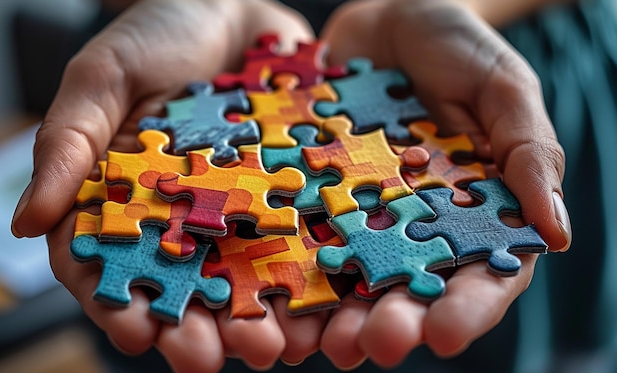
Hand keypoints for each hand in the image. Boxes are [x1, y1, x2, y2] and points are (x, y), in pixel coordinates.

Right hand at [13, 0, 322, 370]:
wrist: (235, 7)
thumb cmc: (160, 33)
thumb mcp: (104, 77)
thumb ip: (68, 143)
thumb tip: (26, 223)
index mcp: (126, 195)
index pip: (109, 262)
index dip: (116, 302)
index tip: (132, 333)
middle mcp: (182, 213)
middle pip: (181, 284)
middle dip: (190, 325)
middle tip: (205, 358)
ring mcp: (239, 207)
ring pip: (242, 275)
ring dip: (251, 317)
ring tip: (269, 348)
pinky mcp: (288, 192)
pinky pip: (299, 238)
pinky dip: (306, 274)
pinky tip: (317, 305)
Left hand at [316, 0, 569, 367]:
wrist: (386, 13)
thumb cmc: (455, 45)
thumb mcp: (503, 88)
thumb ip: (528, 153)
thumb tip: (558, 233)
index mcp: (471, 212)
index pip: (479, 274)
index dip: (465, 309)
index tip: (443, 333)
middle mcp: (413, 224)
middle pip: (407, 290)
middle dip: (391, 322)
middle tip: (371, 344)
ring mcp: (358, 212)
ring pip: (348, 276)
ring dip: (334, 314)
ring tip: (318, 342)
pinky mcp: (311, 192)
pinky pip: (296, 231)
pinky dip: (284, 264)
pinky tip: (269, 288)